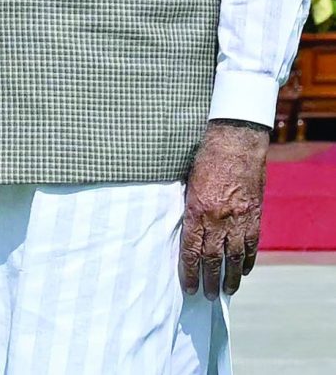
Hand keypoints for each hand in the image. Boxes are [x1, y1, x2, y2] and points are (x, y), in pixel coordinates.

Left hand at [179, 120, 268, 298]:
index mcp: (196, 212)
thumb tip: (184, 230)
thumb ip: (188, 209)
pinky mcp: (254, 214)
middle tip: (207, 295)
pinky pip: (252, 242)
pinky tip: (245, 269)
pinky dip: (249, 258)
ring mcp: (239, 218)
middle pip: (213, 258)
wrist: (235, 144)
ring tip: (228, 290)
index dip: (189, 272)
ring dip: (231, 276)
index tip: (188, 287)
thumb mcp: (187, 185)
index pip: (192, 250)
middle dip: (209, 279)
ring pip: (235, 255)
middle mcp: (218, 219)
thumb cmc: (205, 160)